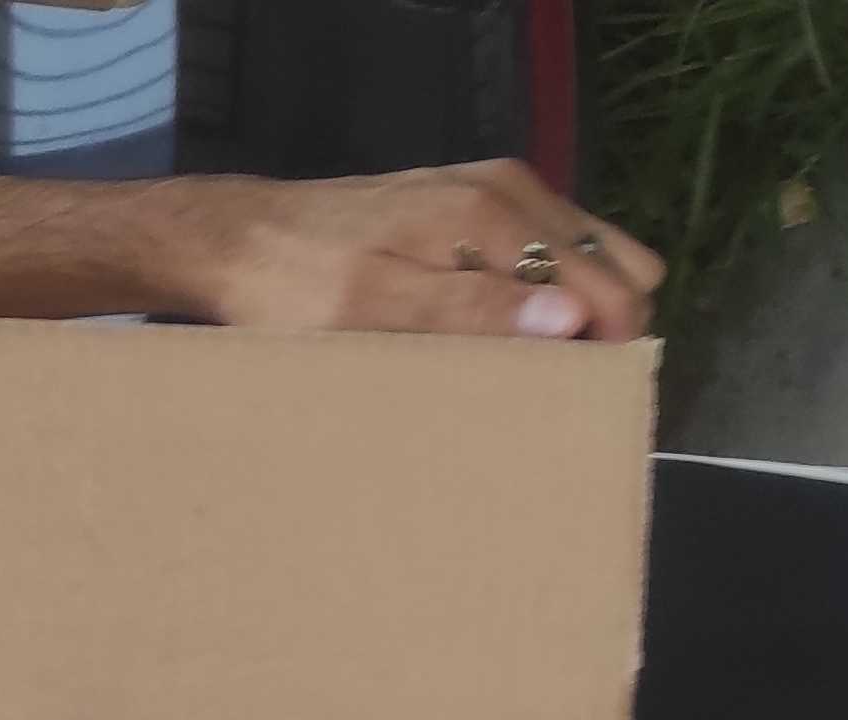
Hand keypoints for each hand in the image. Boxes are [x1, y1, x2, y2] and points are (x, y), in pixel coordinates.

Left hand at [166, 162, 665, 341]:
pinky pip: (544, 251)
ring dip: (574, 311)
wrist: (233, 240)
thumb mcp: (371, 308)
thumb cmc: (292, 283)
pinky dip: (540, 294)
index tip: (578, 402)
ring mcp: (491, 191)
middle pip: (614, 267)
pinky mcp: (468, 205)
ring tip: (526, 368)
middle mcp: (507, 190)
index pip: (609, 286)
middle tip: (551, 390)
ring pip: (584, 260)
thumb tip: (571, 319)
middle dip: (601, 328)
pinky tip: (499, 335)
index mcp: (493, 212)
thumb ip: (469, 310)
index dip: (608, 348)